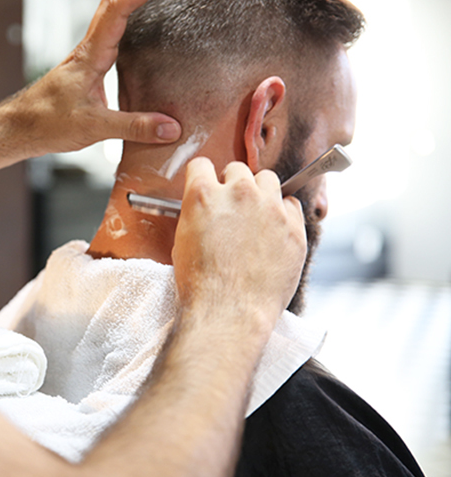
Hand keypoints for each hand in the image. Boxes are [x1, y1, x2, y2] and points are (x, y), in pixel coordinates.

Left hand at [10, 0, 181, 156]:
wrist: (19, 128)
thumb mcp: (94, 127)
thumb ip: (134, 126)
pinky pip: (108, 30)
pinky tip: (133, 19)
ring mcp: (85, 55)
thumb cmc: (46, 123)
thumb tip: (171, 127)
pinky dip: (123, 13)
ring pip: (108, 11)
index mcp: (90, 56)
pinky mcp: (85, 66)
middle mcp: (87, 49)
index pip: (119, 9)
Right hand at [172, 159, 306, 335]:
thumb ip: (197, 214)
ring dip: (261, 193)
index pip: (202, 165)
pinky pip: (292, 205)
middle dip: (234, 185)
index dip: (203, 177)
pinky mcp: (294, 226)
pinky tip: (274, 232)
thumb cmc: (202, 284)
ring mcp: (270, 208)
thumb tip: (206, 211)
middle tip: (233, 207)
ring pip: (269, 180)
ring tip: (257, 216)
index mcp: (203, 195)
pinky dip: (284, 214)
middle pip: (238, 169)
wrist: (229, 311)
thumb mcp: (183, 241)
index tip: (208, 185)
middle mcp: (238, 194)